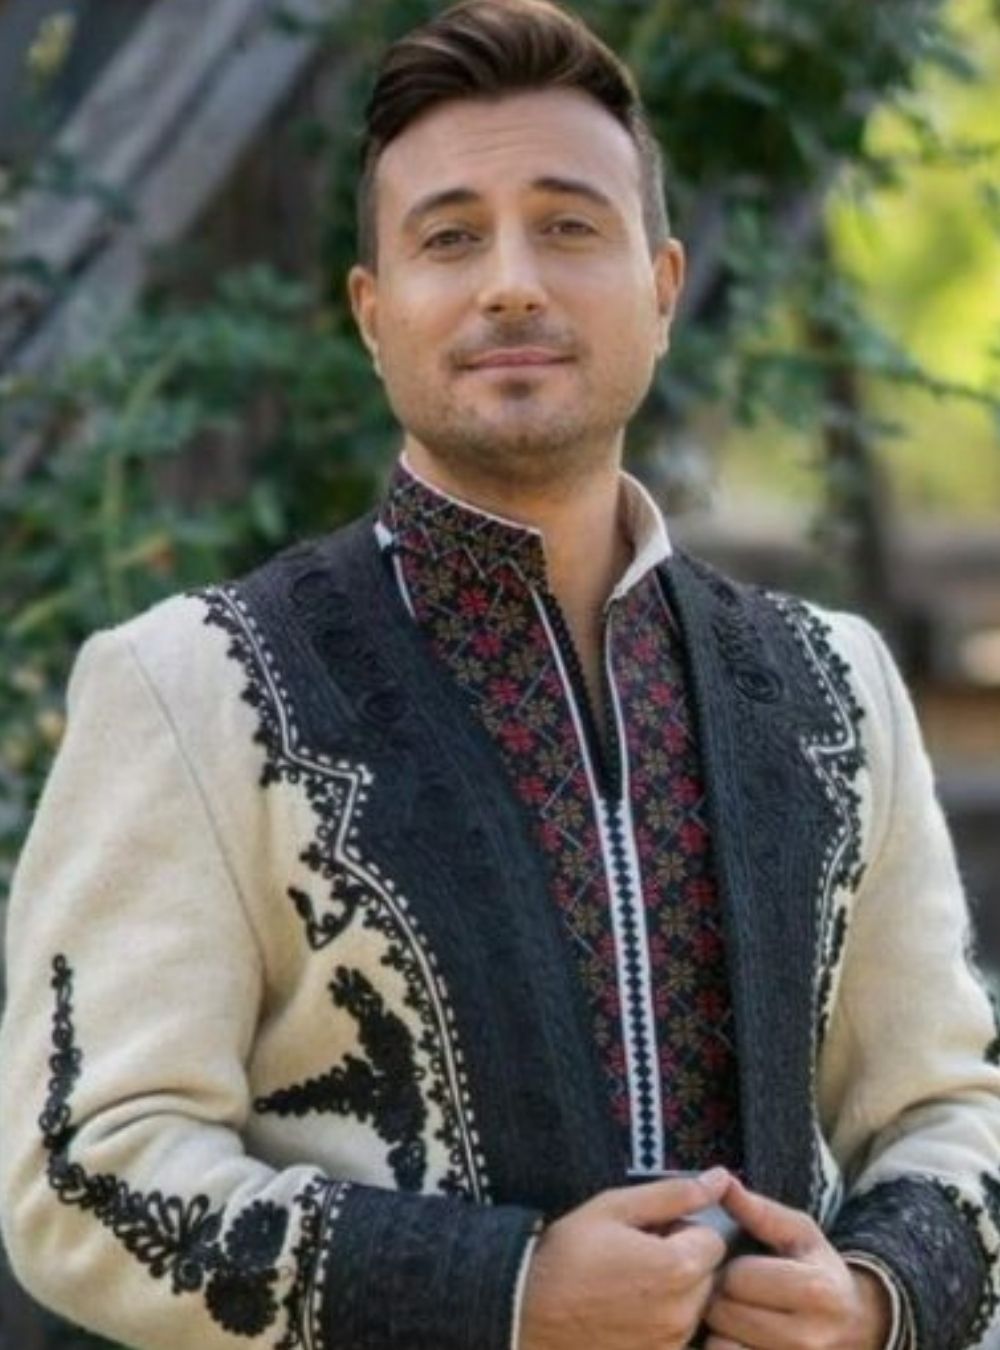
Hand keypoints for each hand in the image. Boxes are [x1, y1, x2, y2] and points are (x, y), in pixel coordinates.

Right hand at [520, 1168, 730, 1349]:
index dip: (682, 1229)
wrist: (525, 1310)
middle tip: (635, 1258)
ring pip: (692, 1308)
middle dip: (682, 1261)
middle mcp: (682, 1313)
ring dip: (672, 1294)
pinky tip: (625, 1315)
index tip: (650, 1233)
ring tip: (627, 1286)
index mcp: (678, 1267)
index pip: (713, 1239)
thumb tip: (720, 1178)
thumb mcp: (615, 1208)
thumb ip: (673, 1194)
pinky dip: (658, 1324)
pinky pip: (675, 1338)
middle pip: (707, 1276)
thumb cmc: (567, 1254)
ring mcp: (669, 1345)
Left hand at [704, 1176, 891, 1349]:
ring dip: (718, 1331)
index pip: (739, 1278)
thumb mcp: (799, 1233)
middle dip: (719, 1298)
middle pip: (726, 1314)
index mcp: (818, 1291)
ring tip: (732, 1319)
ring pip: (721, 1347)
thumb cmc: (817, 1271)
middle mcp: (810, 1339)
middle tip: (731, 1294)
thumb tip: (721, 1180)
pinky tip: (736, 1340)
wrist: (854, 1328)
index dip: (730, 1267)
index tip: (740, 1267)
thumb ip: (759, 1210)